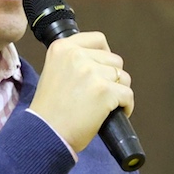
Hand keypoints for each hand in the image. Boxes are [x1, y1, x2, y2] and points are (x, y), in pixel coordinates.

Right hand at [28, 32, 133, 152]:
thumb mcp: (52, 72)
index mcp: (62, 48)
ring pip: (123, 77)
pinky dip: (126, 106)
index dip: (104, 55)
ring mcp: (92, 73)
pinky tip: (113, 114)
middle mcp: (76, 56)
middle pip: (114, 60)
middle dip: (112, 77)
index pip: (98, 39)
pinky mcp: (105, 91)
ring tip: (104, 105)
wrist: (45, 133)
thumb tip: (100, 63)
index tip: (102, 69)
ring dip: (118, 92)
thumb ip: (72, 62)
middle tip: (99, 94)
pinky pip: (128, 95)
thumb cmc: (49, 111)